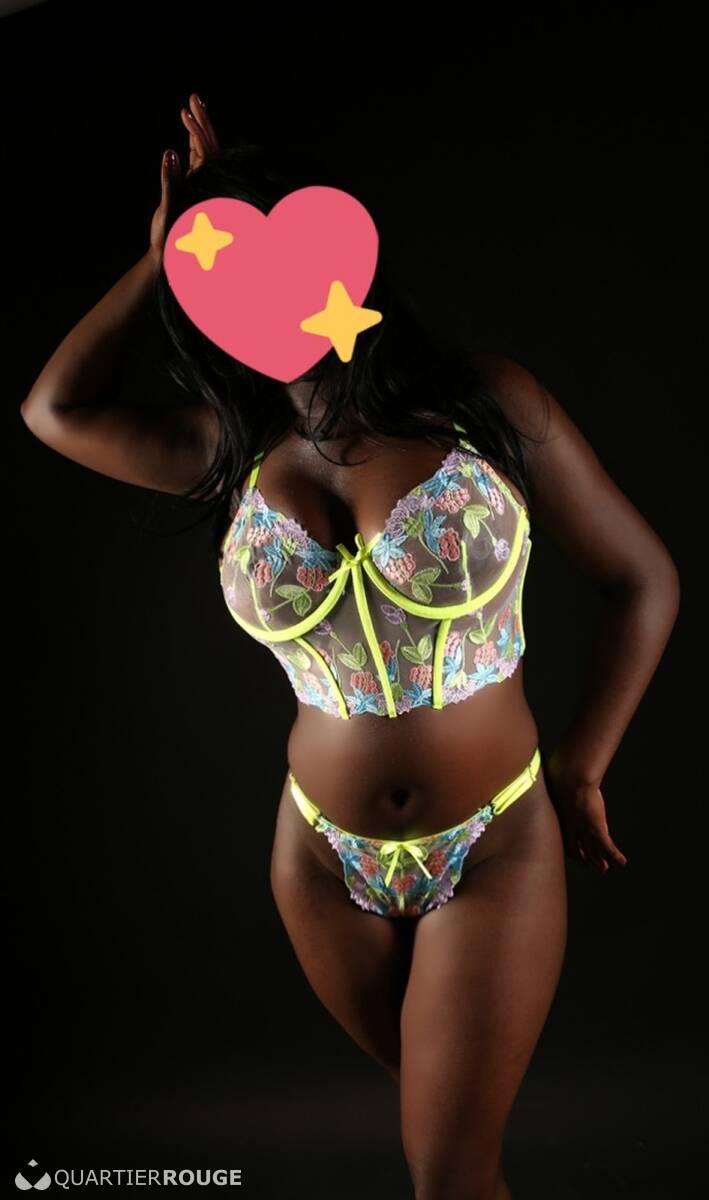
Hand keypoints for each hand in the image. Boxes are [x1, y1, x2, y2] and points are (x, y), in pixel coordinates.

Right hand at [149, 91, 220, 261]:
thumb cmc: (168, 239)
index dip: (197, 129)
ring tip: (191, 104)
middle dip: (202, 121)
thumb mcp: (167, 210)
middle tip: (194, 95)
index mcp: (204, 186)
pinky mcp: (194, 189)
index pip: (205, 151)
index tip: (187, 109)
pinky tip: (188, 133)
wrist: (170, 258)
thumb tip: (170, 153)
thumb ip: (169, 181)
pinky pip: (197, 161)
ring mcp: (201, 185)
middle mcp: (206, 184)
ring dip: (198, 128)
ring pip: (204, 151)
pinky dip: (193, 144)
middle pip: (209, 146)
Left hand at [545, 752, 627, 872]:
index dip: (569, 845)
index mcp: (560, 815)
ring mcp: (584, 828)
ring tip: (604, 868)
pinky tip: (622, 862)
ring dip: (599, 859)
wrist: (570, 777)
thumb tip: (548, 762)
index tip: (573, 851)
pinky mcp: (596, 827)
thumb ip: (553, 775)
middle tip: (589, 864)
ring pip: (592, 848)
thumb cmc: (560, 772)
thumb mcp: (555, 777)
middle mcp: (571, 825)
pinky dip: (614, 855)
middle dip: (583, 856)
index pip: (564, 835)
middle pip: (577, 846)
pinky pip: (607, 846)